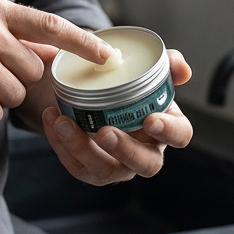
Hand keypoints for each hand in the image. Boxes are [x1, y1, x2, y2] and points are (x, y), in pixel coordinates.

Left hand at [39, 50, 191, 184]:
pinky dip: (62, 146)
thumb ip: (164, 62)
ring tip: (63, 122)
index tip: (150, 119)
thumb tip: (181, 69)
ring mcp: (119, 164)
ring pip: (107, 170)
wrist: (85, 87)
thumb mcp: (141, 66)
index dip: (169, 131)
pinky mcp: (91, 169)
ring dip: (83, 148)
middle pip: (147, 164)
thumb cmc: (120, 80)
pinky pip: (78, 167)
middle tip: (104, 133)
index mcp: (164, 124)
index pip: (180, 135)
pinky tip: (52, 121)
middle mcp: (145, 149)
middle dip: (126, 151)